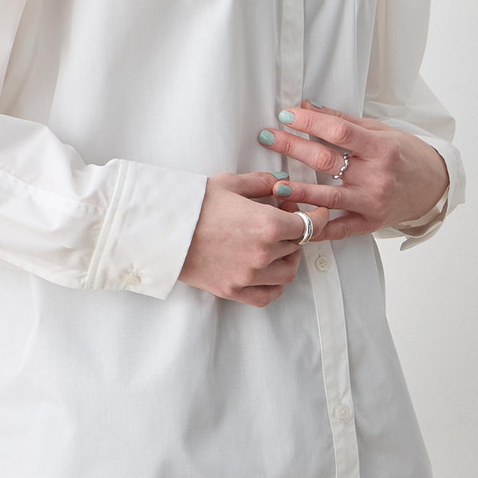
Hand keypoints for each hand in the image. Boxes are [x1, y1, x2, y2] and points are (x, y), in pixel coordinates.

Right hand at [178, 171, 330, 306]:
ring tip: (276, 246)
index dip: (317, 216)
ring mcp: (249, 276)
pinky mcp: (233, 291)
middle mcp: (263, 254)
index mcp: (267, 225)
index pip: (309, 225)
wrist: (161, 230)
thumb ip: (262, 182)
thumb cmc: (194, 203)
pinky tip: (268, 271)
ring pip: (287, 272)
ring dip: (287, 258)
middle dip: (295, 232)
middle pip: (297, 246)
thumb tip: (281, 181)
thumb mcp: (230, 184)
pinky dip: (274, 285)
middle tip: (282, 220)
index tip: (317, 212)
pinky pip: (268, 295)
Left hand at [256, 101, 448, 241]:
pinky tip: (293, 218)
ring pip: (329, 198)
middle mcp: (377, 176)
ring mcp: (372, 203)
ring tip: (275, 185)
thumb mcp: (380, 131)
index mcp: (381, 148)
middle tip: (268, 138)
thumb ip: (342, 121)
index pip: (339, 132)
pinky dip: (314, 226)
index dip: (310, 123)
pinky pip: (337, 229)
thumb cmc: (404, 155)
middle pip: (327, 162)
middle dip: (293, 148)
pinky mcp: (368, 225)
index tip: (287, 115)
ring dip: (299, 192)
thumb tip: (307, 107)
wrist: (432, 187)